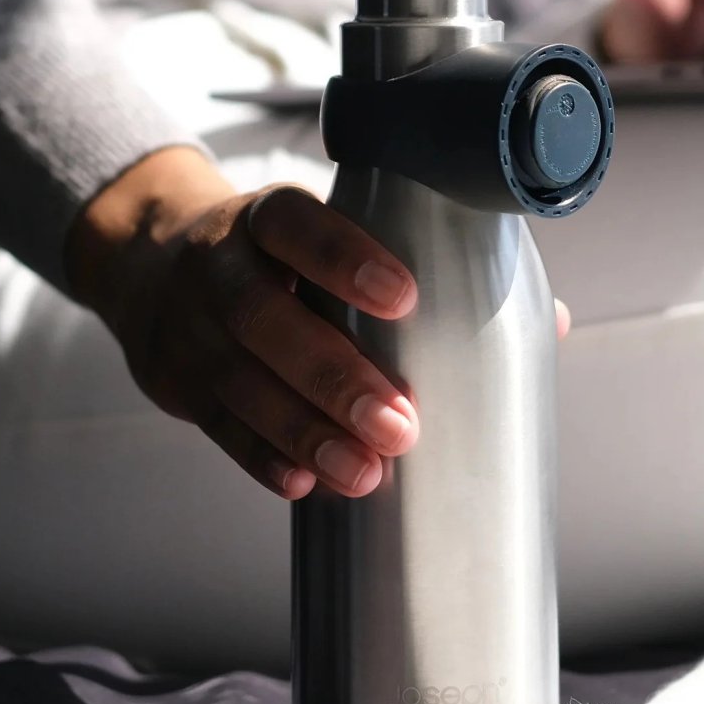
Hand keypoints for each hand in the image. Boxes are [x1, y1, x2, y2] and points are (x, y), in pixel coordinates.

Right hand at [68, 148, 571, 501]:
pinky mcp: (175, 381)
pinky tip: (305, 484)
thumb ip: (425, 267)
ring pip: (237, 380)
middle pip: (263, 317)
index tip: (406, 298)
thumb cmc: (277, 256)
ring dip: (303, 431)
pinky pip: (216, 424)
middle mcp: (218, 266)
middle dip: (333, 374)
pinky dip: (259, 457)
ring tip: (365, 472)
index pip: (294, 223)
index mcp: (264, 219)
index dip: (342, 257)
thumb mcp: (323, 234)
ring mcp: (189, 326)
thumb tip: (550, 323)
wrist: (153, 265)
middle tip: (401, 424)